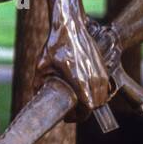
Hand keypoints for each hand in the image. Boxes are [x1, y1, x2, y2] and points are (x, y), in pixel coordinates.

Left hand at [38, 4, 110, 119]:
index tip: (67, 117)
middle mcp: (94, 79)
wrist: (71, 27)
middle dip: (84, 112)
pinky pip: (106, 87)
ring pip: (103, 98)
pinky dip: (98, 93)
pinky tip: (86, 92)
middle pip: (96, 106)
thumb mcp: (42, 65)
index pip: (87, 109)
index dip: (77, 116)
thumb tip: (36, 94)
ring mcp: (102, 73)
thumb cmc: (55, 45)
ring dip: (92, 102)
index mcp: (80, 81)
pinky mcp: (104, 67)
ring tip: (78, 102)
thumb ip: (38, 82)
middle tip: (71, 111)